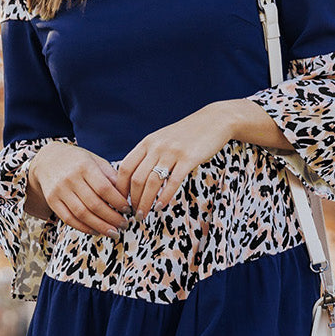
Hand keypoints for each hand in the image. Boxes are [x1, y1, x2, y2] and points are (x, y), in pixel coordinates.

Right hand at [27, 141, 130, 235]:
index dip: (117, 202)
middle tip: (124, 225)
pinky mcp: (52, 201)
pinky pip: (68, 219)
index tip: (128, 210)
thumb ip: (110, 176)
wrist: (48, 159)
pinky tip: (96, 231)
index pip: (104, 188)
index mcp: (84, 166)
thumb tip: (127, 195)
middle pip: (94, 204)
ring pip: (82, 214)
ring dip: (100, 226)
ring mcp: (59, 190)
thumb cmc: (78, 161)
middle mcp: (70, 178)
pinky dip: (83, 228)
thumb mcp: (95, 161)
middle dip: (112, 218)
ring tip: (114, 233)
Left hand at [115, 104, 232, 218]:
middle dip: (133, 200)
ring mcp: (172, 152)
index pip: (125, 167)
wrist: (214, 121)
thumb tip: (135, 178)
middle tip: (133, 214)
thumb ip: (149, 154)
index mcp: (147, 142)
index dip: (120, 187)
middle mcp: (156, 146)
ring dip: (145, 202)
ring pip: (152, 182)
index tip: (121, 201)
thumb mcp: (162, 139)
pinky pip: (172, 182)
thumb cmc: (187, 135)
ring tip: (143, 215)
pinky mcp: (188, 158)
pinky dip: (164, 197)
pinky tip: (160, 207)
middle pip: (137, 178)